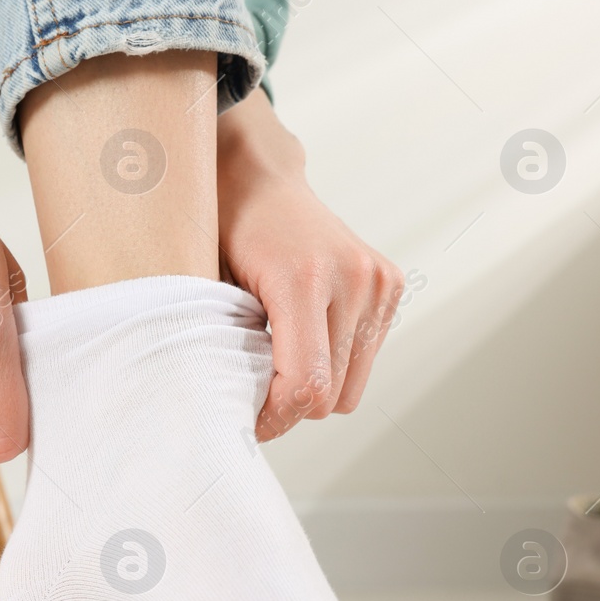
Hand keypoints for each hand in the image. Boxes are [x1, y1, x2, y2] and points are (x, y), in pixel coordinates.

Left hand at [216, 89, 403, 441]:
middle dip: (291, 405)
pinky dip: (335, 362)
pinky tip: (305, 337)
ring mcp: (376, 280)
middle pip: (331, 394)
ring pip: (352, 385)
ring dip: (316, 387)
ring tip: (279, 359)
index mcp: (301, 279)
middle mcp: (350, 278)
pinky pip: (366, 357)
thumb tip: (232, 409)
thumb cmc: (224, 231)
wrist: (259, 179)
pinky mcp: (389, 283)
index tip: (249, 421)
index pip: (306, 385)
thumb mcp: (210, 287)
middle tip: (256, 392)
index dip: (276, 418)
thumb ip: (226, 346)